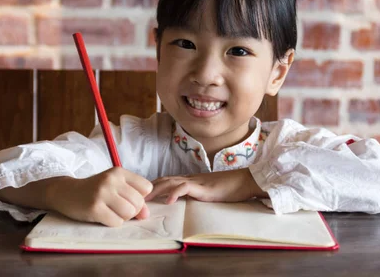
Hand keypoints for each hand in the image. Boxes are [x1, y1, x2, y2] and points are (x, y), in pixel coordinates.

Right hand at [46, 168, 152, 226]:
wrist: (66, 192)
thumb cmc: (95, 191)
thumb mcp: (115, 188)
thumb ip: (134, 198)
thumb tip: (146, 215)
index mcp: (119, 172)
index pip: (146, 188)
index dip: (140, 197)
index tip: (127, 199)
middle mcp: (111, 180)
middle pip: (138, 203)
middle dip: (132, 210)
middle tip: (117, 208)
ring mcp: (102, 193)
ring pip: (129, 213)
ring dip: (122, 217)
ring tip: (111, 212)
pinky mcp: (94, 208)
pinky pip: (116, 222)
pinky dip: (112, 222)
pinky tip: (103, 216)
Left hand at [145, 168, 266, 204]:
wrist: (244, 181)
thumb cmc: (228, 188)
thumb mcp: (206, 192)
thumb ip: (194, 194)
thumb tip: (182, 200)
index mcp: (189, 179)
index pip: (166, 180)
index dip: (153, 186)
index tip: (141, 194)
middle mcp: (189, 178)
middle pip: (163, 180)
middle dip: (149, 188)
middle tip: (135, 197)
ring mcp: (195, 181)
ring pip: (170, 182)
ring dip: (156, 190)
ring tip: (145, 200)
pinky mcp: (202, 187)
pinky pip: (185, 188)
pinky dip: (175, 193)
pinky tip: (168, 201)